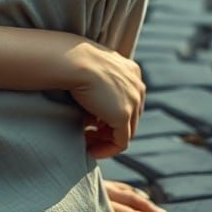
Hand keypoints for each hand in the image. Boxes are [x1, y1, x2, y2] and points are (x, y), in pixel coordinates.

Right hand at [67, 41, 145, 157]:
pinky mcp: (123, 116)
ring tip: (89, 144)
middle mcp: (138, 86)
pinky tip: (91, 150)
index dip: (113, 114)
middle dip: (111, 129)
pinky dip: (107, 149)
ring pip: (127, 131)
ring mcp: (133, 101)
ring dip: (108, 140)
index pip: (129, 101)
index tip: (94, 122)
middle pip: (131, 117)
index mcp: (132, 71)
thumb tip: (95, 110)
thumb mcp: (94, 70)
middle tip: (91, 135)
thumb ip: (100, 84)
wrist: (73, 60)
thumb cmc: (75, 62)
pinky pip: (120, 142)